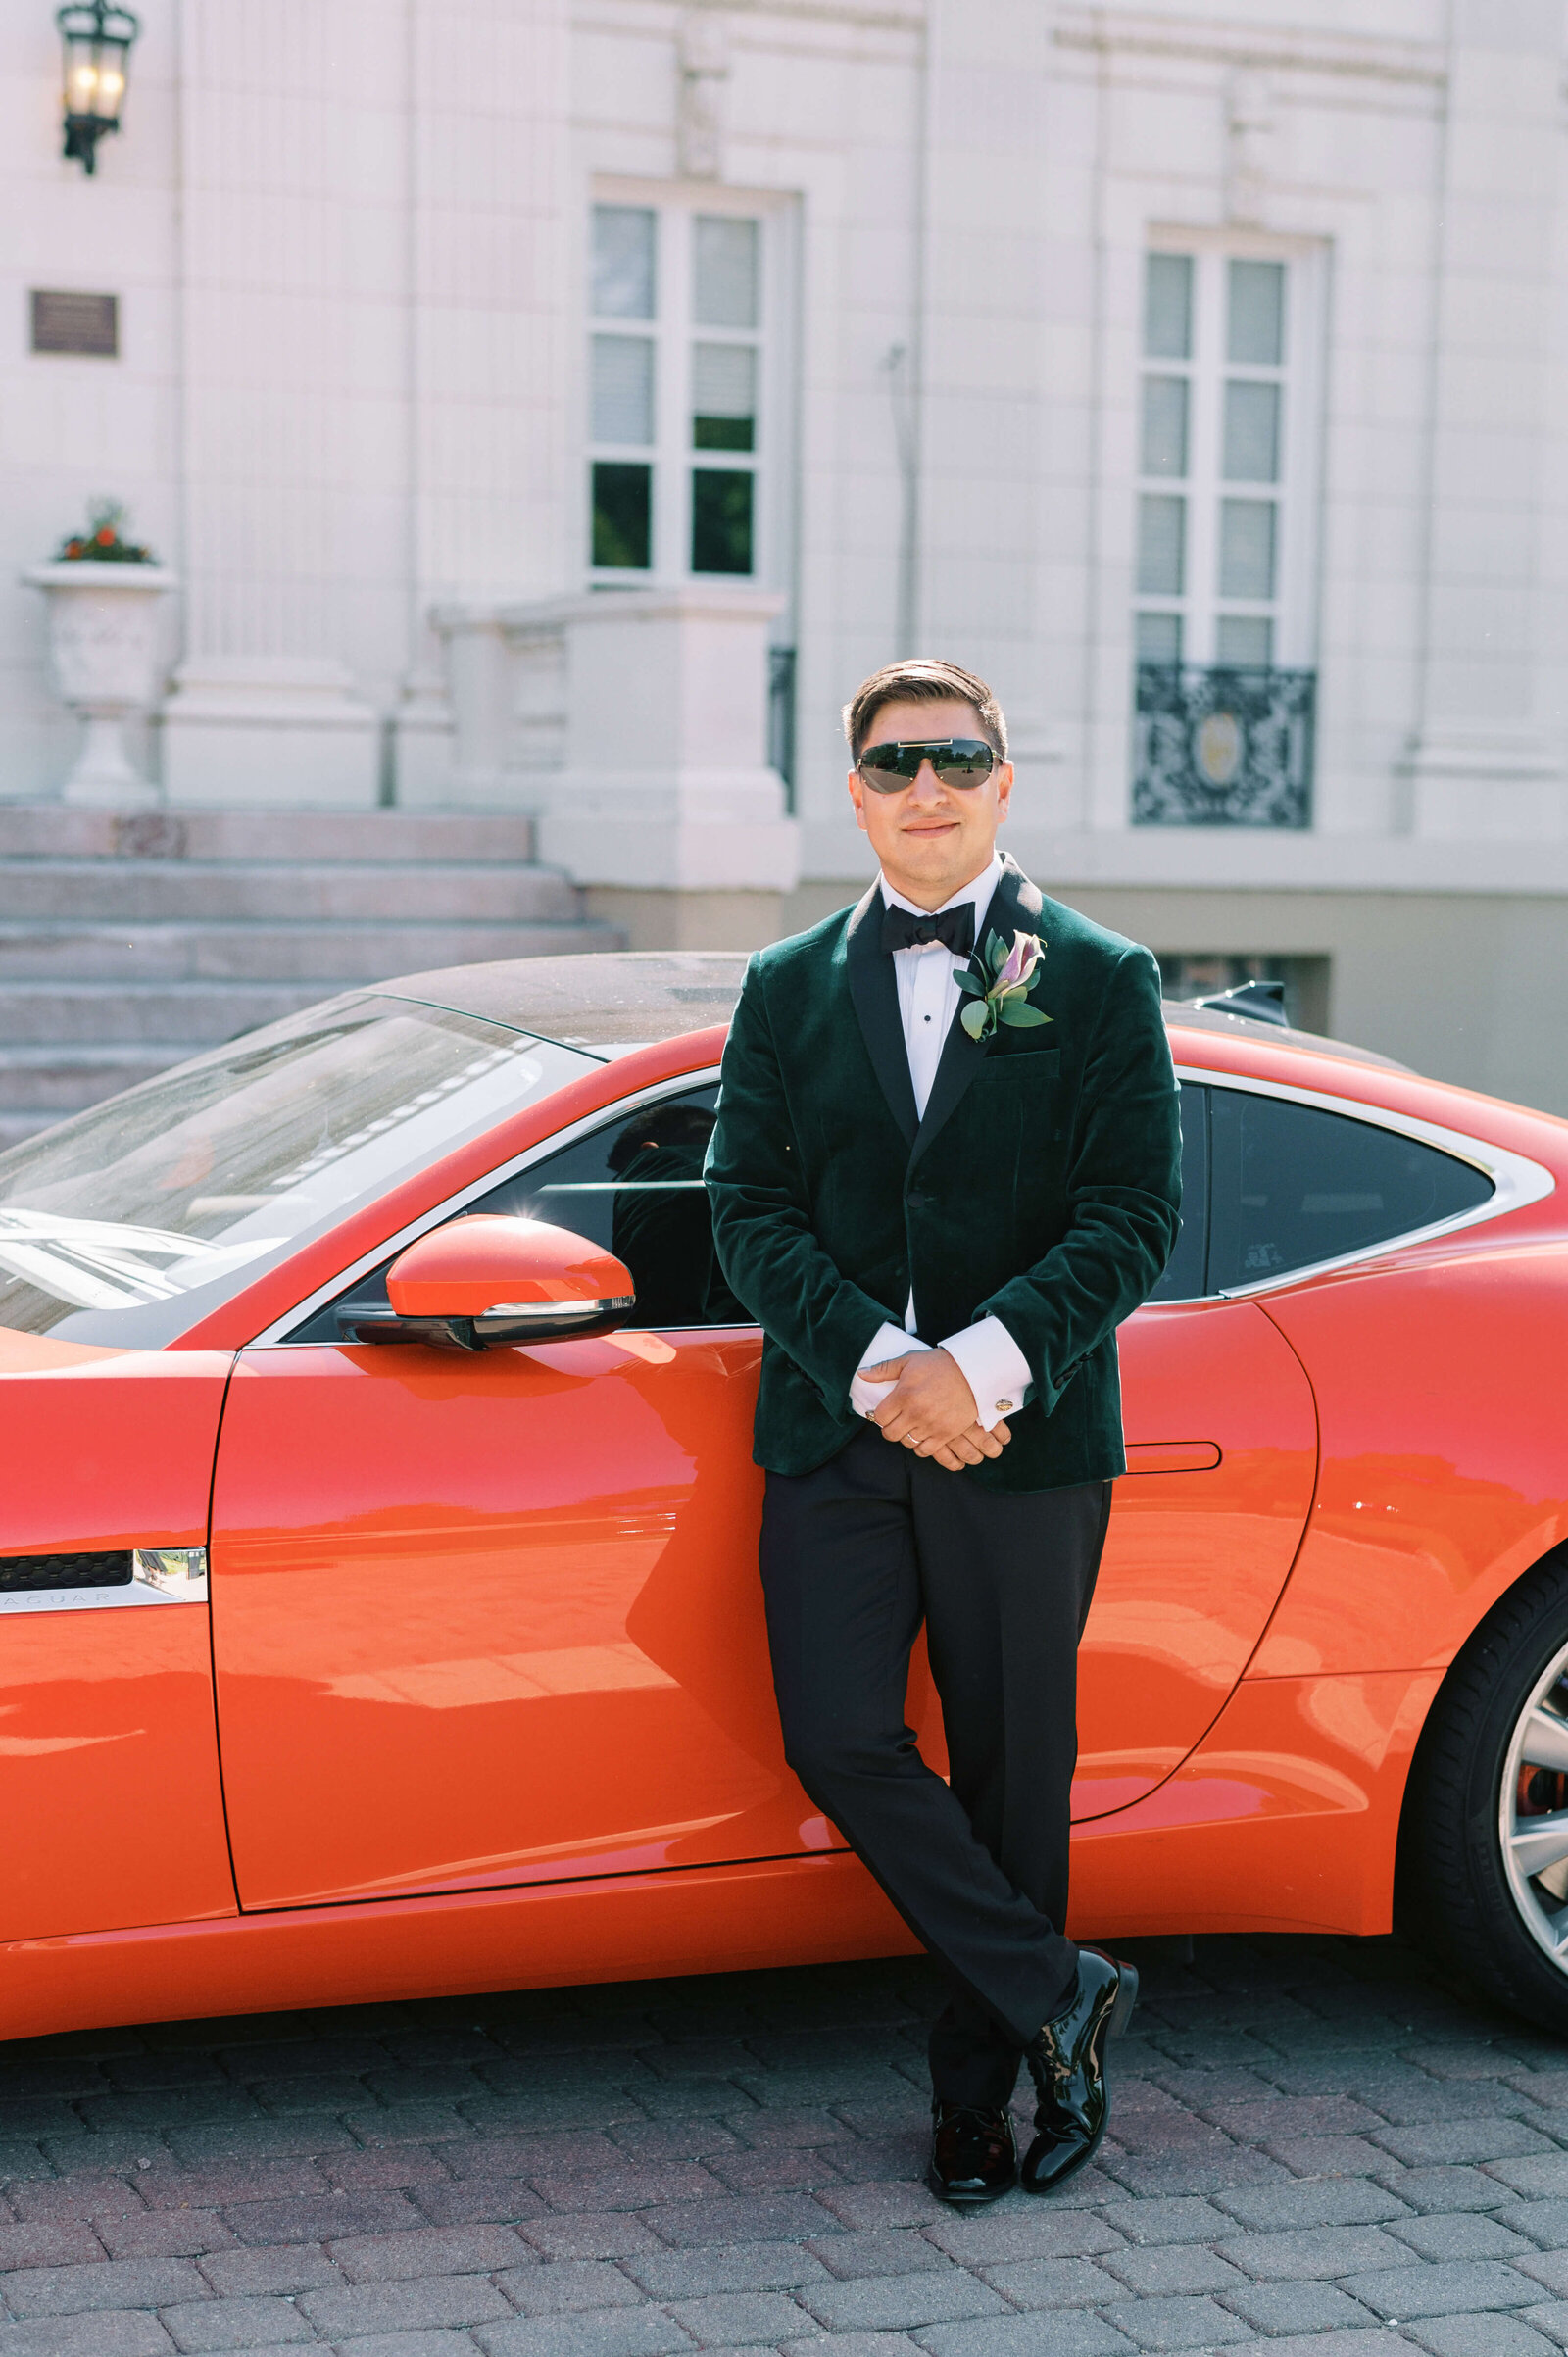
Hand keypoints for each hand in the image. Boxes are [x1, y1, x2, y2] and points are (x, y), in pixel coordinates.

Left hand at [862, 1348, 1010, 1464]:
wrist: (972, 1372)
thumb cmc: (939, 1365)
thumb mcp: (909, 1361)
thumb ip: (883, 1369)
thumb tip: (861, 1374)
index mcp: (904, 1394)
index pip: (879, 1417)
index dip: (880, 1415)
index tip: (886, 1412)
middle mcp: (915, 1412)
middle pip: (890, 1434)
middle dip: (890, 1428)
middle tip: (897, 1420)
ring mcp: (931, 1425)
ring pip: (907, 1442)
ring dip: (906, 1436)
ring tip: (912, 1425)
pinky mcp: (946, 1433)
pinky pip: (925, 1450)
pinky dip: (921, 1446)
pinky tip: (923, 1435)